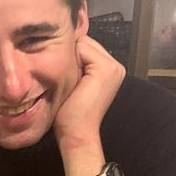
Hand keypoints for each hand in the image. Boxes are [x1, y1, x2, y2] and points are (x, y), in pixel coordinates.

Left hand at [53, 36, 125, 175]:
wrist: (76, 133)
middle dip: (71, 56)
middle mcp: (115, 65)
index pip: (85, 45)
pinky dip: (72, 61)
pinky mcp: (106, 68)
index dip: (70, 57)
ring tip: (70, 82)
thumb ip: (73, 64)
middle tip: (67, 81)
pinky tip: (72, 80)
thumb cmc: (69, 114)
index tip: (66, 77)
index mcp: (109, 68)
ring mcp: (113, 66)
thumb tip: (60, 42)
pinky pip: (82, 48)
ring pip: (82, 43)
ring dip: (70, 59)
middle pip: (84, 41)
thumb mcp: (71, 82)